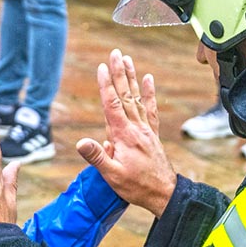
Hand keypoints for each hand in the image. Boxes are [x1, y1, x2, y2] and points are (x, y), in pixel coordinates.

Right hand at [77, 49, 176, 217]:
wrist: (164, 193)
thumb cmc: (136, 187)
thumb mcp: (112, 176)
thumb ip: (97, 158)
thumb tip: (81, 142)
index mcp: (123, 136)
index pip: (112, 105)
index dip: (106, 85)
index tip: (102, 67)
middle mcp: (136, 128)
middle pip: (125, 95)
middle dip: (119, 73)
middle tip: (115, 53)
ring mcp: (145, 129)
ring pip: (137, 98)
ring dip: (131, 78)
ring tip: (127, 59)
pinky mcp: (152, 134)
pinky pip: (151, 109)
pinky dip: (149, 94)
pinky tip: (148, 79)